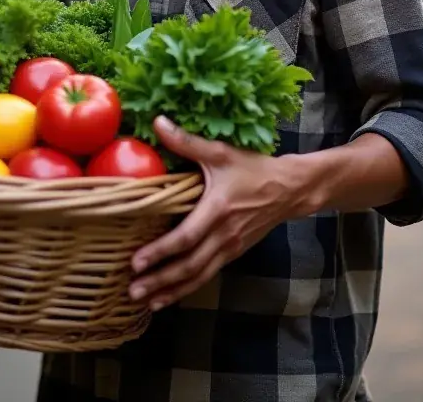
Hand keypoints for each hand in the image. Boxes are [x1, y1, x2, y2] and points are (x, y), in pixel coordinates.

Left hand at [128, 117, 296, 310]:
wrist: (290, 189)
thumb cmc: (253, 168)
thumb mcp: (220, 152)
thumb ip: (186, 141)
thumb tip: (156, 121)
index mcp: (218, 210)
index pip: (186, 237)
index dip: (160, 251)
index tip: (137, 261)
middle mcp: (224, 235)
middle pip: (189, 265)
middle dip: (160, 280)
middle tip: (133, 290)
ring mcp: (230, 248)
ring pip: (198, 276)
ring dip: (171, 290)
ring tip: (146, 301)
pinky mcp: (234, 253)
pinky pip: (207, 274)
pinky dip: (187, 287)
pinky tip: (170, 295)